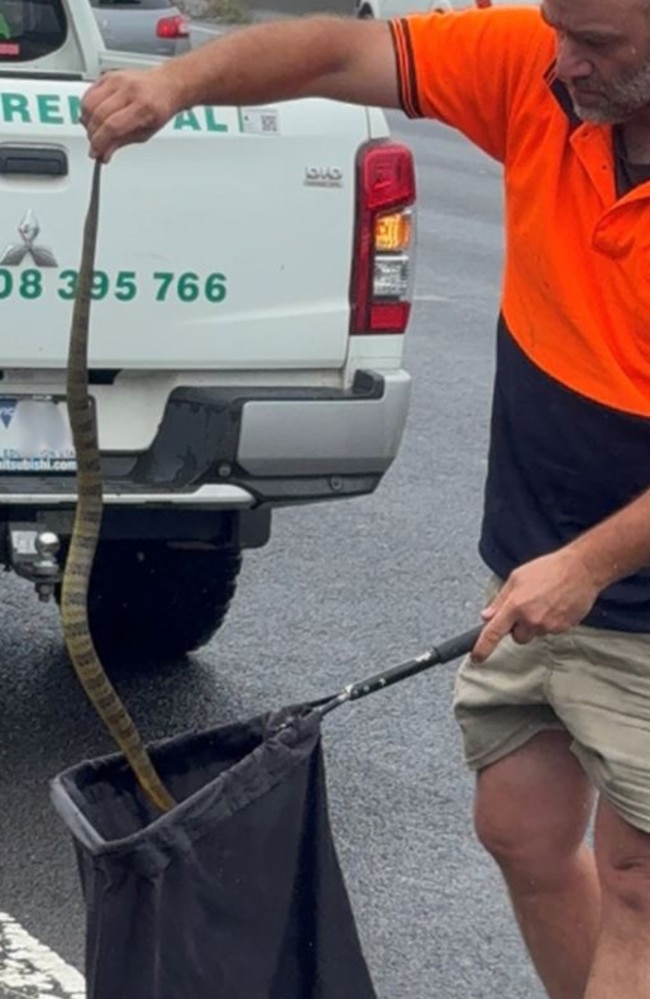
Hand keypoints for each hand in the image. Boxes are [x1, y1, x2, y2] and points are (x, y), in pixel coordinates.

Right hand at [81, 67, 180, 162]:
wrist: (166, 85)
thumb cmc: (159, 108)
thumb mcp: (145, 133)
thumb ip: (121, 142)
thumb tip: (103, 154)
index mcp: (143, 106)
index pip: (113, 126)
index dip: (100, 142)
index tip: (95, 153)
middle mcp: (129, 90)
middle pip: (99, 115)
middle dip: (93, 134)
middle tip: (95, 145)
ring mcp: (117, 80)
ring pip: (89, 103)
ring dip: (87, 122)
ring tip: (94, 131)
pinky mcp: (108, 76)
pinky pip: (88, 94)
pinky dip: (87, 108)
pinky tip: (93, 117)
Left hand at [471, 548, 599, 663]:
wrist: (581, 569)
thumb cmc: (549, 569)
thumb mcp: (516, 577)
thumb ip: (500, 599)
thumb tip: (486, 616)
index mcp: (515, 605)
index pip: (493, 632)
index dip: (483, 647)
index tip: (476, 657)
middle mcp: (531, 619)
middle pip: (518, 638)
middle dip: (519, 628)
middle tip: (527, 608)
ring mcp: (548, 626)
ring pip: (535, 633)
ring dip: (536, 623)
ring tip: (545, 601)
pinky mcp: (563, 628)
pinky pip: (551, 631)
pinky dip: (551, 621)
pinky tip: (556, 605)